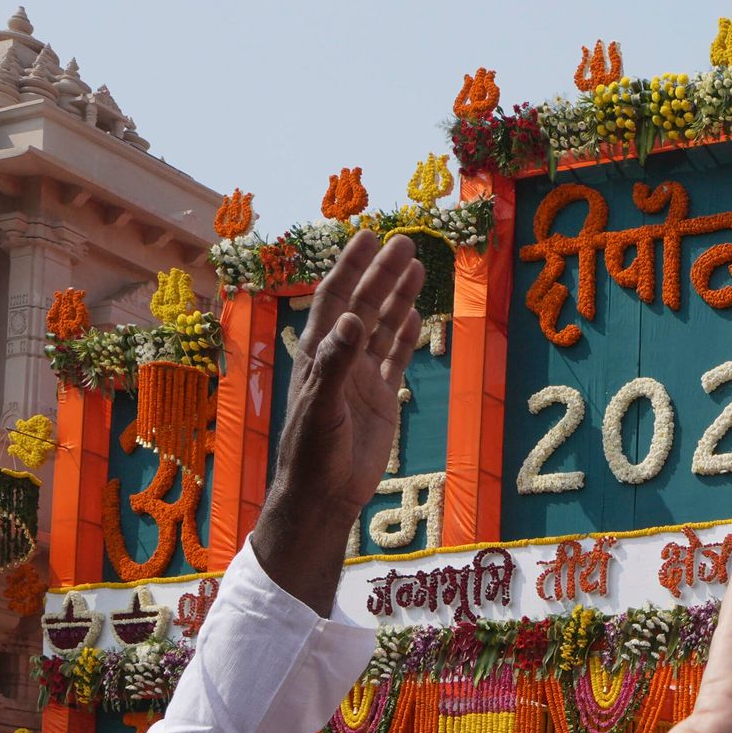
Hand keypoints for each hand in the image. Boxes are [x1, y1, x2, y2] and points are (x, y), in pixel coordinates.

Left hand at [243, 230, 429, 611]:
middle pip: (364, 305)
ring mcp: (361, 377)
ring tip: (417, 267)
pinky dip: (406, 335)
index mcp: (320, 354)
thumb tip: (353, 318)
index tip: (367, 238)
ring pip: (382, 327)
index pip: (335, 299)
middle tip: (405, 243)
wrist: (325, 494)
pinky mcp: (380, 398)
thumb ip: (337, 362)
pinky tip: (417, 315)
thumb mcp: (322, 405)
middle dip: (382, 274)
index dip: (350, 268)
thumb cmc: (314, 451)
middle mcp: (340, 358)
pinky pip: (395, 358)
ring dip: (398, 298)